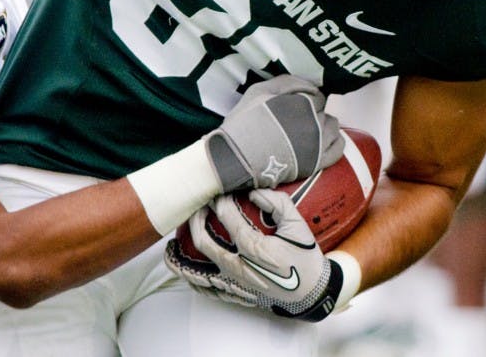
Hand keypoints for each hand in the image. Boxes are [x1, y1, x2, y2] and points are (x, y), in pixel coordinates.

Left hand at [165, 189, 344, 320]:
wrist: (312, 294)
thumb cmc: (305, 259)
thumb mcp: (298, 226)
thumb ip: (277, 203)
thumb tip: (254, 191)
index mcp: (255, 249)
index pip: (227, 218)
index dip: (219, 201)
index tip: (218, 192)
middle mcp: (239, 268)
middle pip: (203, 241)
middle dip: (196, 219)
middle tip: (198, 206)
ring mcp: (234, 284)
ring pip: (196, 269)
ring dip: (182, 253)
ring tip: (173, 239)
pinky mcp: (234, 294)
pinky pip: (204, 288)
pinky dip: (190, 277)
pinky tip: (181, 267)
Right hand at [204, 75, 342, 191]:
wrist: (236, 157)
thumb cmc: (245, 122)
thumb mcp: (259, 90)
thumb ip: (287, 82)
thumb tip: (309, 85)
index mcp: (303, 103)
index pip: (317, 96)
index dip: (306, 101)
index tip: (294, 108)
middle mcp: (315, 122)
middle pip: (325, 112)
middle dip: (313, 114)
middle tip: (295, 122)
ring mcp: (319, 144)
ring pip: (333, 128)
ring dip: (323, 128)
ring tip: (306, 133)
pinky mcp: (318, 162)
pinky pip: (338, 149)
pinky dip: (333, 143)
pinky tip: (321, 144)